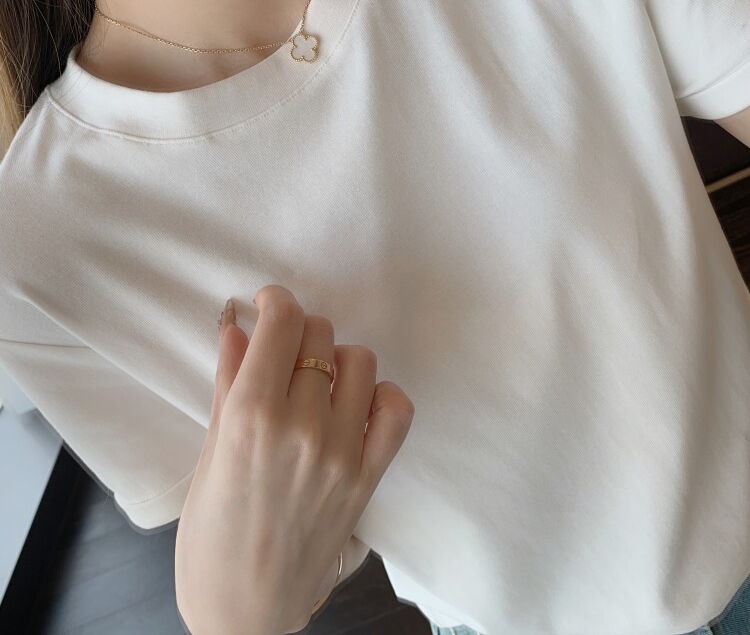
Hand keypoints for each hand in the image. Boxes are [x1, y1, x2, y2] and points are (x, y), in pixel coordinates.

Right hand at [174, 285, 414, 634]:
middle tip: (283, 352)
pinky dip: (380, 395)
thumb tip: (237, 325)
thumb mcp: (208, 452)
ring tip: (316, 383)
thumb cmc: (211, 533)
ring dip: (336, 360)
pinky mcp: (369, 476)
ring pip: (360, 361)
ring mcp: (344, 452)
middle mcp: (303, 427)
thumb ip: (228, 382)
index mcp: (251, 417)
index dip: (276, 300)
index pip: (283, 323)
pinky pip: (397, 409)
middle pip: (320, 335)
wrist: (246, 610)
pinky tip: (355, 406)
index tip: (269, 303)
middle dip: (298, 331)